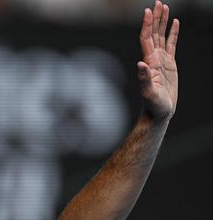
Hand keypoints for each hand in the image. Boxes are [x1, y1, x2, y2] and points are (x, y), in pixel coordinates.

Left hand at [138, 1, 179, 120]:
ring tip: (165, 6)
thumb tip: (140, 64)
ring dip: (163, 21)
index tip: (148, 11)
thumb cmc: (153, 105)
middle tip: (158, 2)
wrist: (158, 112)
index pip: (147, 38)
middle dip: (155, 18)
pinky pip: (171, 44)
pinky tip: (175, 23)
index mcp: (149, 62)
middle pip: (154, 33)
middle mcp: (153, 58)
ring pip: (162, 36)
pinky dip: (173, 32)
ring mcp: (161, 60)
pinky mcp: (169, 64)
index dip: (147, 25)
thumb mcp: (148, 93)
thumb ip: (143, 79)